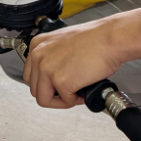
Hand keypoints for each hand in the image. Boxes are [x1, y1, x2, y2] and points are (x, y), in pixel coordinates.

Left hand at [23, 8, 140, 108]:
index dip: (45, 84)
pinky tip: (85, 88)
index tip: (56, 85)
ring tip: (76, 91)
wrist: (110, 38)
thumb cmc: (94, 39)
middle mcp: (38, 56)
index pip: (30, 75)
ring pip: (43, 99)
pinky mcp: (61, 81)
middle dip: (52, 94)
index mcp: (37, 45)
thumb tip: (51, 76)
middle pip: (35, 89)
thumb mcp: (62, 43)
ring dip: (61, 100)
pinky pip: (65, 101)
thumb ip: (51, 57)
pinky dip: (76, 99)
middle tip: (68, 90)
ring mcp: (48, 69)